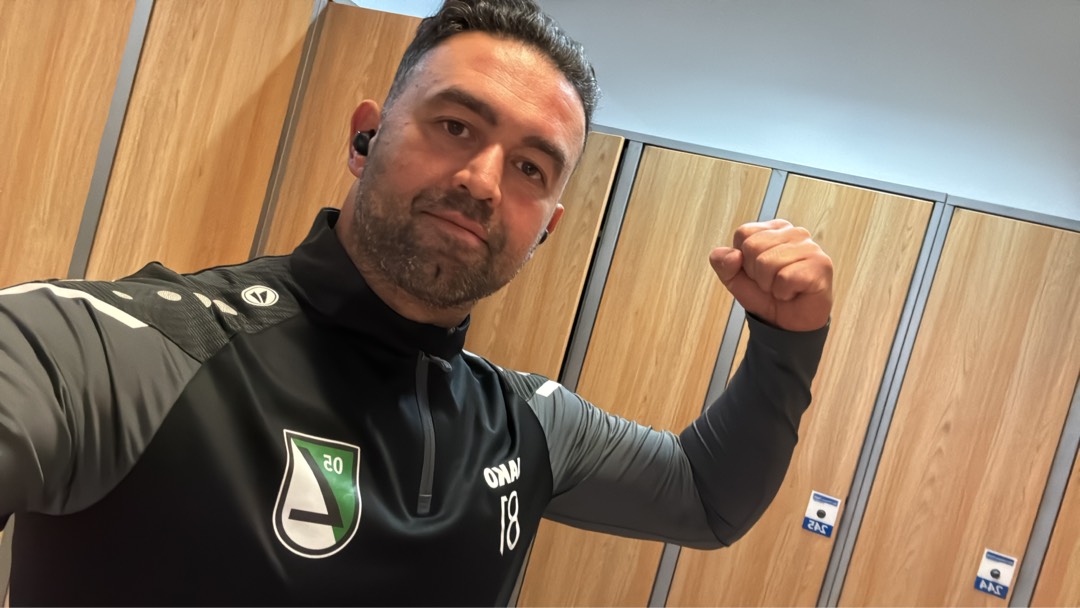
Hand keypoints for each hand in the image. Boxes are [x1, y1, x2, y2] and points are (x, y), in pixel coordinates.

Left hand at [710, 219, 832, 331]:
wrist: (787, 325)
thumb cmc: (766, 295)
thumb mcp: (734, 279)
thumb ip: (723, 263)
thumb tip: (733, 255)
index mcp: (775, 229)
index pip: (743, 233)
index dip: (742, 259)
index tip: (756, 272)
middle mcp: (795, 233)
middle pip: (753, 246)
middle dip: (755, 273)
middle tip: (771, 282)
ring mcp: (810, 247)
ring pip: (767, 262)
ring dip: (769, 285)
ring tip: (782, 288)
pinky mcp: (820, 265)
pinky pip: (785, 278)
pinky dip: (783, 292)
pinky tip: (793, 293)